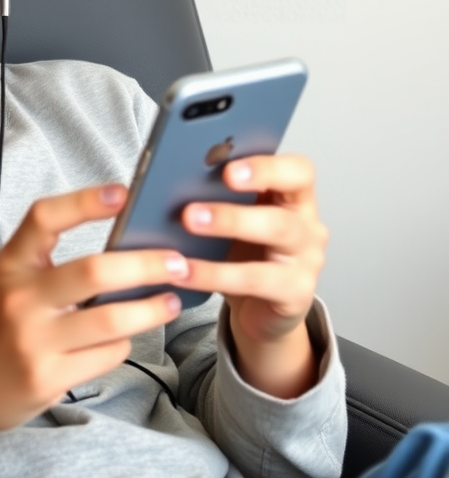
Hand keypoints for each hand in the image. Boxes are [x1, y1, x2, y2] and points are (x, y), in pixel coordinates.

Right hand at [0, 184, 186, 477]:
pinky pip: (106, 355)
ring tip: (170, 301)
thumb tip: (123, 251)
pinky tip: (119, 340)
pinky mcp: (47, 378)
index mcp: (8, 266)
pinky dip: (121, 344)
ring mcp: (33, 342)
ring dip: (151, 310)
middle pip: (95, 271)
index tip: (122, 193)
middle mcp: (19, 300)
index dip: (84, 201)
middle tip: (177, 261)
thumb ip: (48, 268)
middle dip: (148, 264)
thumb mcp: (4, 285)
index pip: (44, 218)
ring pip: (113, 319)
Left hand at [179, 154, 328, 396]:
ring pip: (273, 242)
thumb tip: (169, 179)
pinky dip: (213, 275)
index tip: (227, 169)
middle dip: (234, 210)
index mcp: (292, 198)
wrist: (260, 309)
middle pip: (282, 213)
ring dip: (225, 234)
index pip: (296, 172)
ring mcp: (306, 262)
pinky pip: (253, 281)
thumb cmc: (245, 256)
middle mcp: (307, 227)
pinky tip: (182, 272)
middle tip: (191, 210)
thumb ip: (217, 197)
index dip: (266, 168)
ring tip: (186, 229)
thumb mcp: (232, 222)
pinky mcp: (295, 294)